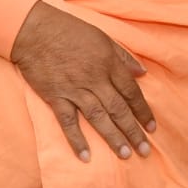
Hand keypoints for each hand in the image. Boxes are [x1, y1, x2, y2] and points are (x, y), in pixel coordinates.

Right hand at [10, 1, 154, 162]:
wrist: (35, 31)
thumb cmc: (70, 31)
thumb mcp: (102, 37)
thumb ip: (123, 57)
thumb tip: (142, 72)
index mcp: (108, 63)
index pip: (131, 91)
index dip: (143, 110)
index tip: (152, 127)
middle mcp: (95, 79)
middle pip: (118, 108)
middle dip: (133, 130)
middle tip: (145, 150)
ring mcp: (75, 89)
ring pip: (98, 117)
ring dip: (112, 137)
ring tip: (125, 155)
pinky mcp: (56, 97)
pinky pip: (68, 122)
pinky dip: (76, 139)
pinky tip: (86, 156)